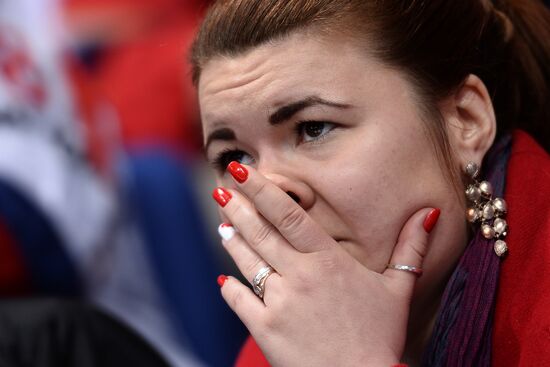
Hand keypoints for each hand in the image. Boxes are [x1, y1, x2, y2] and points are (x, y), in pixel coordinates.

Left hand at [212, 161, 438, 366]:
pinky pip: (238, 300)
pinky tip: (224, 276)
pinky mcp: (264, 328)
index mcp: (328, 260)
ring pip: (247, 261)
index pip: (288, 214)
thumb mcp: (398, 289)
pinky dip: (229, 286)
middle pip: (261, 232)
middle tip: (220, 189)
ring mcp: (278, 301)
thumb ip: (410, 248)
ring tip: (222, 224)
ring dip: (232, 240)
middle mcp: (299, 275)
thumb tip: (428, 213)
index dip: (262, 189)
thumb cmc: (379, 337)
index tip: (241, 170)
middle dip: (238, 207)